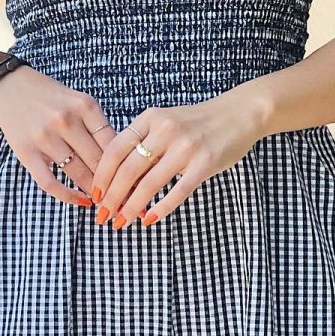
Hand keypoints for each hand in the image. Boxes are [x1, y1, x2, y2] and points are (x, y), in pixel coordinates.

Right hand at [0, 66, 117, 208]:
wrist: (10, 87)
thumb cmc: (51, 97)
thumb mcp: (80, 101)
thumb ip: (98, 125)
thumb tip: (124, 158)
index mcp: (85, 106)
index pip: (114, 143)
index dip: (127, 166)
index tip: (137, 181)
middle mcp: (66, 120)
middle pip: (98, 160)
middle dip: (115, 183)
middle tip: (127, 198)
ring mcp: (45, 137)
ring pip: (78, 173)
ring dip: (95, 191)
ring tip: (107, 202)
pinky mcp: (27, 152)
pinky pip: (50, 182)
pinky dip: (68, 196)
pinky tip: (82, 201)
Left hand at [90, 92, 267, 228]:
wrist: (239, 113)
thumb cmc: (198, 122)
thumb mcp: (165, 121)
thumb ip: (143, 141)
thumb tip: (117, 177)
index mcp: (150, 118)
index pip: (115, 149)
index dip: (101, 175)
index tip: (95, 194)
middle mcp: (165, 130)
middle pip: (128, 170)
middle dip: (112, 197)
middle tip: (104, 215)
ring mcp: (186, 147)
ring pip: (149, 183)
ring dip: (132, 207)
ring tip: (122, 222)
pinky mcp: (204, 163)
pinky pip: (178, 191)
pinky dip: (161, 208)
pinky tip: (149, 219)